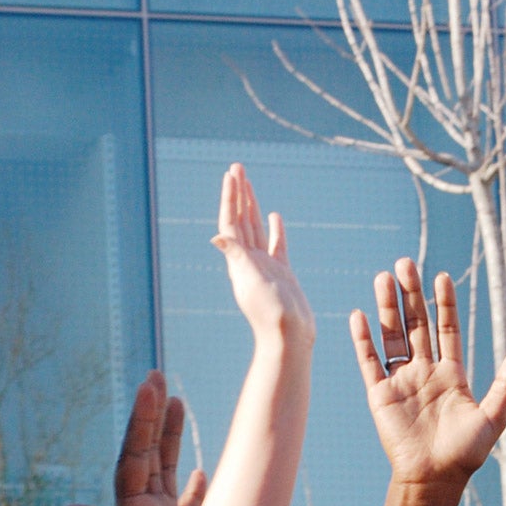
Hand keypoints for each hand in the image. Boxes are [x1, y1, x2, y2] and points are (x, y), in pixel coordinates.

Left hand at [68, 372, 213, 505]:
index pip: (136, 458)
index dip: (142, 422)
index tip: (150, 386)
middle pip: (149, 455)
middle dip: (153, 418)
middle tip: (157, 378)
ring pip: (169, 473)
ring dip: (170, 440)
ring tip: (176, 404)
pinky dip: (195, 489)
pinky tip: (201, 473)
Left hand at [214, 164, 309, 342]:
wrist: (288, 337)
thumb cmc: (270, 313)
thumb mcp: (251, 281)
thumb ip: (236, 257)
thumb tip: (216, 237)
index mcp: (239, 261)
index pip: (231, 222)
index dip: (230, 198)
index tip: (231, 175)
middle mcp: (249, 260)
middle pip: (241, 219)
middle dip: (238, 193)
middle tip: (237, 168)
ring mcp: (266, 266)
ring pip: (257, 228)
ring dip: (252, 206)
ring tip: (249, 184)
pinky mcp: (282, 273)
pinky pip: (277, 245)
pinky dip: (275, 229)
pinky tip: (274, 216)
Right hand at [350, 260, 505, 496]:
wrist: (435, 479)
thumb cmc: (466, 453)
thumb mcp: (493, 416)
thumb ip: (505, 382)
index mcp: (451, 374)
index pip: (446, 329)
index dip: (444, 303)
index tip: (441, 277)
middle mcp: (425, 373)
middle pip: (416, 325)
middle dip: (411, 295)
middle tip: (405, 264)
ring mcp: (401, 382)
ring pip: (392, 336)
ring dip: (387, 308)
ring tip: (383, 278)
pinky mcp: (380, 395)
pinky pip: (369, 362)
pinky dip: (363, 340)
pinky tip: (360, 315)